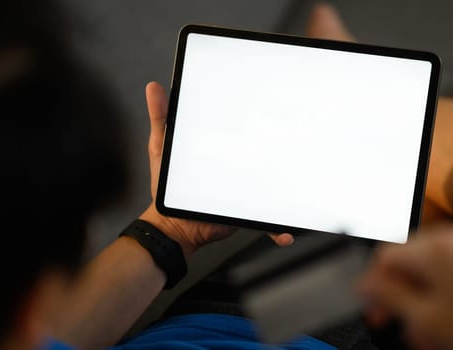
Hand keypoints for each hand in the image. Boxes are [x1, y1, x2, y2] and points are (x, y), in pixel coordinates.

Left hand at [140, 82, 293, 255]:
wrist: (175, 227)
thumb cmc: (167, 188)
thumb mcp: (161, 148)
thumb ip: (160, 118)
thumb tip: (154, 87)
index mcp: (223, 149)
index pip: (242, 129)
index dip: (256, 117)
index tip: (268, 104)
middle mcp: (239, 167)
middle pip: (263, 155)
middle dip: (279, 149)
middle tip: (293, 138)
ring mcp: (246, 189)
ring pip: (272, 186)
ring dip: (286, 187)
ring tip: (298, 180)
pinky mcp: (247, 211)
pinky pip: (266, 221)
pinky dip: (277, 229)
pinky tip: (284, 234)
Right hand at [359, 221, 452, 349]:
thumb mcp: (427, 319)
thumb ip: (388, 296)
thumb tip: (365, 284)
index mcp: (436, 247)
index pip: (385, 256)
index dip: (374, 285)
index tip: (374, 306)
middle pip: (410, 259)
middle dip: (402, 293)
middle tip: (401, 323)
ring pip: (434, 264)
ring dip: (426, 294)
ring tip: (432, 329)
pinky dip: (449, 286)